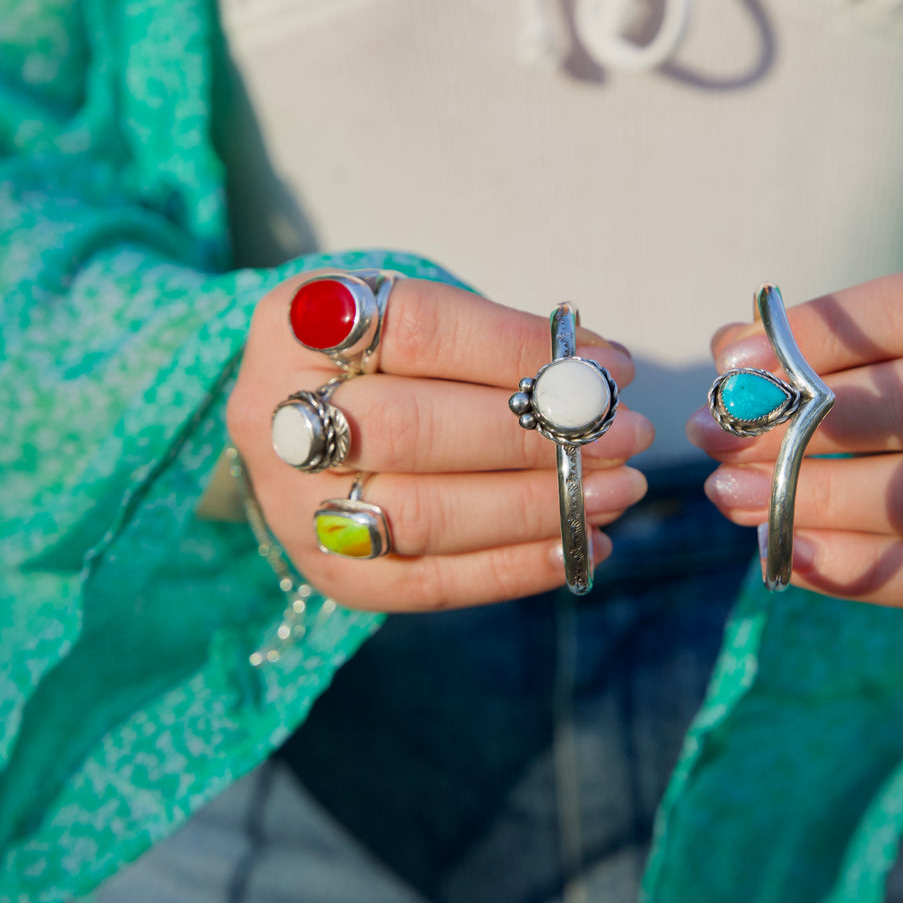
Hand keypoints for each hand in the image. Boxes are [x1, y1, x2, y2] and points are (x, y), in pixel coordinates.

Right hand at [227, 272, 653, 611]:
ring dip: (537, 506)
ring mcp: (295, 506)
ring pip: (422, 514)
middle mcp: (278, 417)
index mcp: (298, 325)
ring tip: (617, 490)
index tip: (608, 367)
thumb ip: (500, 339)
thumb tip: (603, 372)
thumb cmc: (385, 361)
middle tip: (624, 436)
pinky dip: (517, 567)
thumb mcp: (422, 318)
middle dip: (534, 436)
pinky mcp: (330, 573)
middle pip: (412, 430)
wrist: (304, 428)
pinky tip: (582, 544)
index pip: (419, 329)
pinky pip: (428, 583)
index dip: (520, 348)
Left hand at [687, 270, 902, 632]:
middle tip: (719, 434)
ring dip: (815, 495)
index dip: (823, 332)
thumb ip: (824, 351)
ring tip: (730, 493)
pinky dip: (855, 567)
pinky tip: (785, 554)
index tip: (736, 364)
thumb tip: (732, 349)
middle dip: (809, 419)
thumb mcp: (902, 360)